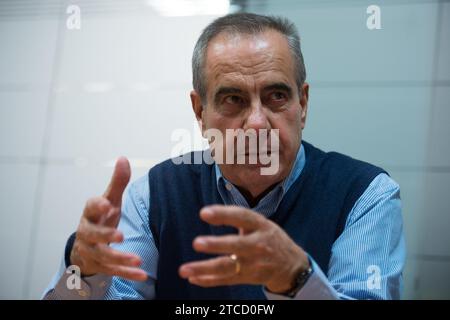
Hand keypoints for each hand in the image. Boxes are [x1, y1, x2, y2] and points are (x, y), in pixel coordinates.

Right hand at [70, 157, 146, 280]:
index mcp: (90, 213)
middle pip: (93, 235)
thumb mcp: (110, 200)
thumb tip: (123, 158)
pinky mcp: (99, 266)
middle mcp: (88, 232)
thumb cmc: (101, 218)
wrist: (86, 246)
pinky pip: (113, 271)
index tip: (107, 204)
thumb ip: (117, 182)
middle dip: (106, 235)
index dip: (98, 205)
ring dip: (120, 258)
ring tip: (138, 260)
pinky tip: (142, 275)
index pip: (91, 207)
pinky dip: (127, 274)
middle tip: (121, 236)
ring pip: (103, 256)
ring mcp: (92, 251)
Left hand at [178, 205, 309, 292]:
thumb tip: (209, 212)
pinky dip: (208, 281)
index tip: (204, 213)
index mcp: (261, 225)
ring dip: (205, 269)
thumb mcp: (262, 223)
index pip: (242, 217)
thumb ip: (239, 218)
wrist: (292, 266)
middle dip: (216, 245)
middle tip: (196, 243)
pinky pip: (226, 280)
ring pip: (227, 267)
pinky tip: (193, 278)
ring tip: (184, 270)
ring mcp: (254, 263)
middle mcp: (258, 244)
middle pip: (235, 245)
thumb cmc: (270, 239)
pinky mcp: (249, 278)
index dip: (224, 214)